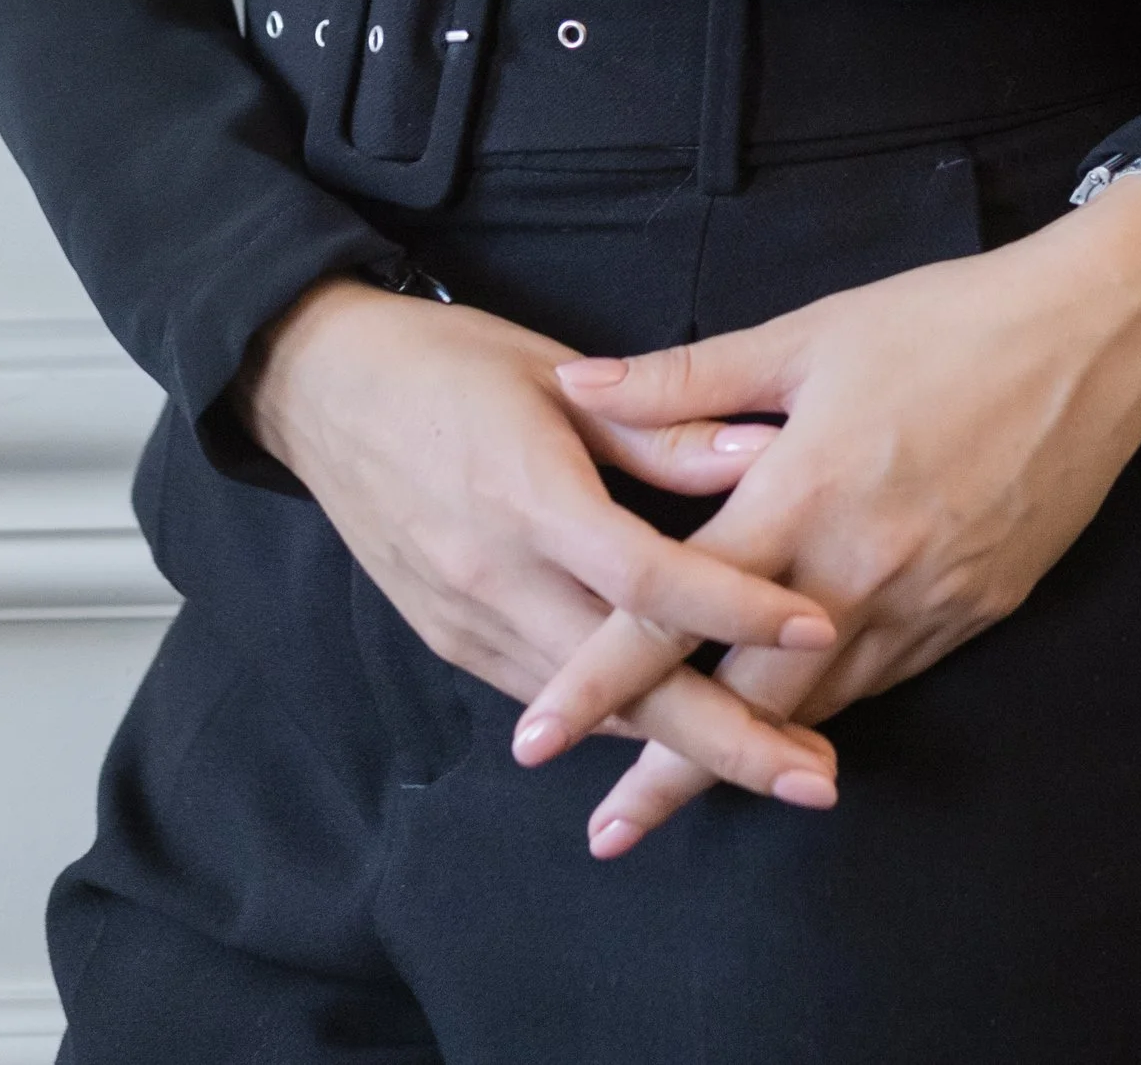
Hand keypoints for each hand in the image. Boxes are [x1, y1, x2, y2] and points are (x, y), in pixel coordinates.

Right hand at [241, 277, 842, 809]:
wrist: (321, 391)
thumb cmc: (447, 363)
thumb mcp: (556, 373)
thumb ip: (658, 426)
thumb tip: (766, 450)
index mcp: (528, 494)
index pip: (648, 578)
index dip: (737, 607)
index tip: (820, 626)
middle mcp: (495, 576)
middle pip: (626, 684)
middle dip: (728, 739)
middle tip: (817, 777)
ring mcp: (466, 620)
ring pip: (590, 710)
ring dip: (682, 748)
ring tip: (777, 766)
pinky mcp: (450, 642)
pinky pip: (549, 696)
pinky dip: (618, 721)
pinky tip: (680, 735)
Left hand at [525, 174, 1140, 854]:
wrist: (1091, 339)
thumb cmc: (943, 321)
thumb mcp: (806, 335)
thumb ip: (686, 379)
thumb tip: (577, 386)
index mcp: (801, 494)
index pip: (676, 608)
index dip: (600, 678)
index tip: (534, 738)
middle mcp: (858, 570)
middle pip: (746, 702)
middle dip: (671, 771)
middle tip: (606, 832)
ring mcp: (925, 602)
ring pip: (820, 706)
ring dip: (753, 752)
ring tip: (685, 789)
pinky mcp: (976, 612)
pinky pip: (884, 678)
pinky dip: (830, 708)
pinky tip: (796, 724)